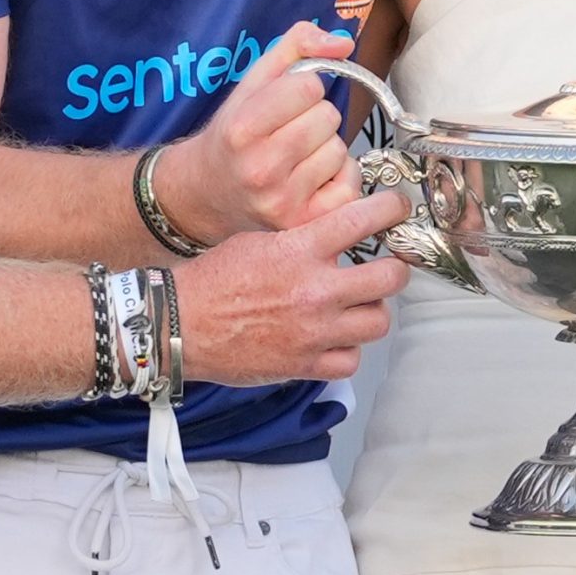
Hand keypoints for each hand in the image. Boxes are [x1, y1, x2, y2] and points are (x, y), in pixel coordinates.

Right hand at [156, 22, 358, 242]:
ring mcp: (281, 199)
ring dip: (326, 149)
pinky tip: (311, 180)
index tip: (286, 103)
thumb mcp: (252, 82)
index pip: (310, 87)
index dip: (303, 89)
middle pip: (329, 118)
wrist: (206, 193)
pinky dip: (338, 178)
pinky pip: (350, 185)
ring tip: (296, 158)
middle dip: (315, 118)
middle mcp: (260, 167)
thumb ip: (297, 46)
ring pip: (340, 151)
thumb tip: (343, 42)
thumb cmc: (234, 135)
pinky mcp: (302, 222)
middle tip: (289, 133)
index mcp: (242, 128)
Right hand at [173, 189, 410, 384]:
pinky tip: (336, 338)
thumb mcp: (261, 240)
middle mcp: (315, 290)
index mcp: (302, 250)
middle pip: (391, 277)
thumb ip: (306, 238)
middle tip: (388, 267)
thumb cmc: (214, 280)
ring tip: (359, 305)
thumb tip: (343, 233)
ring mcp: (314, 331)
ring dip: (373, 311)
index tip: (398, 210)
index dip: (393, 210)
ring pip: (379, 321)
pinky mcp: (304, 364)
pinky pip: (351, 360)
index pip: (366, 218)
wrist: (177, 324)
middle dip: (395, 269)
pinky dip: (348, 350)